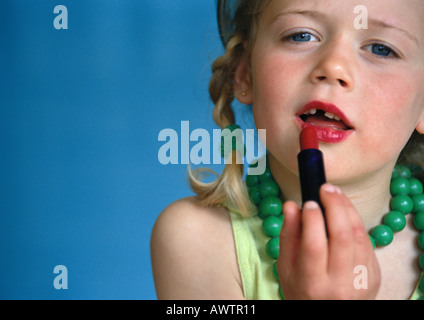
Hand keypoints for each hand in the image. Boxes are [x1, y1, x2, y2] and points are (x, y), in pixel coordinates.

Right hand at [277, 184, 380, 299]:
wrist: (327, 314)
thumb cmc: (301, 289)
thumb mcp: (285, 267)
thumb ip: (288, 235)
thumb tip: (290, 205)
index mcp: (312, 283)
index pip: (314, 246)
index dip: (312, 220)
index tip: (308, 202)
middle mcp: (340, 284)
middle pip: (342, 237)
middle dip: (335, 206)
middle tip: (326, 188)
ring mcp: (361, 281)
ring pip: (359, 236)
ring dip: (348, 209)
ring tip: (335, 194)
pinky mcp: (374, 276)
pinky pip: (367, 242)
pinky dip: (355, 223)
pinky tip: (345, 213)